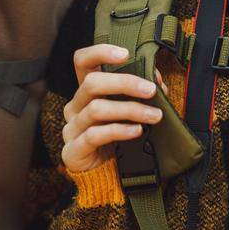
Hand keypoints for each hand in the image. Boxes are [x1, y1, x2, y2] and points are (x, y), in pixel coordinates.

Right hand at [60, 44, 162, 173]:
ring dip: (130, 110)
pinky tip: (136, 131)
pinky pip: (94, 135)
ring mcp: (71, 128)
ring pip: (97, 109)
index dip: (99, 52)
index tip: (125, 53)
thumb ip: (140, 94)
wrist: (105, 177)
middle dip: (125, 83)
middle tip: (150, 90)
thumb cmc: (118, 140)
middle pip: (92, 83)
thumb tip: (157, 79)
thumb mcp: (129, 113)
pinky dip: (119, 130)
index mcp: (86, 92)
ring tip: (153, 116)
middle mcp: (75, 106)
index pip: (82, 62)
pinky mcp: (73, 150)